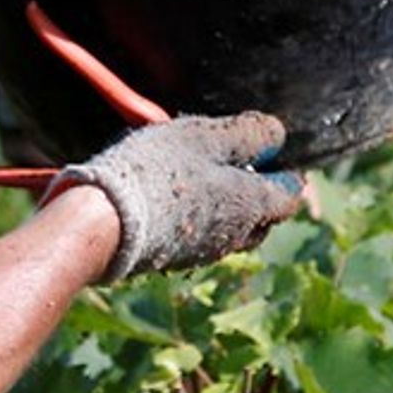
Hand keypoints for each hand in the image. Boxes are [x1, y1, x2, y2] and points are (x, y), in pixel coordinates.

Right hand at [49, 112, 304, 281]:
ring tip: (205, 179)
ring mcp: (204, 252)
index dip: (287, 172)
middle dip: (260, 193)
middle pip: (263, 218)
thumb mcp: (205, 137)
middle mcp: (235, 236)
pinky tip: (174, 200)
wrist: (103, 223)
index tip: (273, 153)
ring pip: (231, 230)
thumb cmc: (157, 172)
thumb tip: (277, 134)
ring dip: (228, 207)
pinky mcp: (174, 259)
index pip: (289, 195)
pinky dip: (198, 219)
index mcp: (251, 205)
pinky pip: (200, 238)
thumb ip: (247, 134)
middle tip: (242, 164)